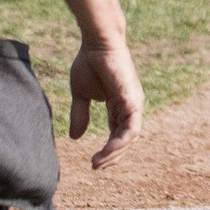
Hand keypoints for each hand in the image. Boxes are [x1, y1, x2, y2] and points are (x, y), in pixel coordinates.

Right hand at [68, 40, 144, 169]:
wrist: (96, 43)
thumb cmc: (89, 63)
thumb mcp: (81, 94)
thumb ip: (81, 114)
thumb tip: (75, 138)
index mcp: (119, 105)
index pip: (119, 134)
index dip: (108, 150)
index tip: (94, 162)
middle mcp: (130, 106)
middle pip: (126, 139)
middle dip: (112, 156)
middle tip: (95, 167)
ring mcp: (133, 103)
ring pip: (130, 137)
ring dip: (114, 153)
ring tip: (98, 163)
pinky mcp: (132, 99)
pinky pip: (130, 128)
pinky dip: (120, 142)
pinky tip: (106, 151)